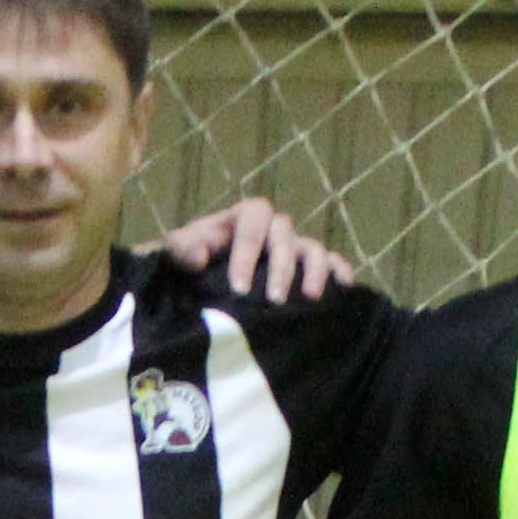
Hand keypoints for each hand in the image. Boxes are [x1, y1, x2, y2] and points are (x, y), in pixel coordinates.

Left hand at [155, 196, 355, 301]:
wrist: (197, 282)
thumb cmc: (187, 264)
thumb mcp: (175, 254)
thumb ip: (180, 249)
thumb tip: (200, 256)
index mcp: (240, 219)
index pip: (252, 219)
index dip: (248, 250)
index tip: (238, 287)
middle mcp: (270, 230)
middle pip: (284, 234)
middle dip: (280, 267)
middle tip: (273, 300)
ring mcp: (291, 248)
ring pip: (311, 248)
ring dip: (314, 270)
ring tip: (309, 298)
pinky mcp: (306, 268)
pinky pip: (331, 262)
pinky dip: (339, 271)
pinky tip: (342, 288)